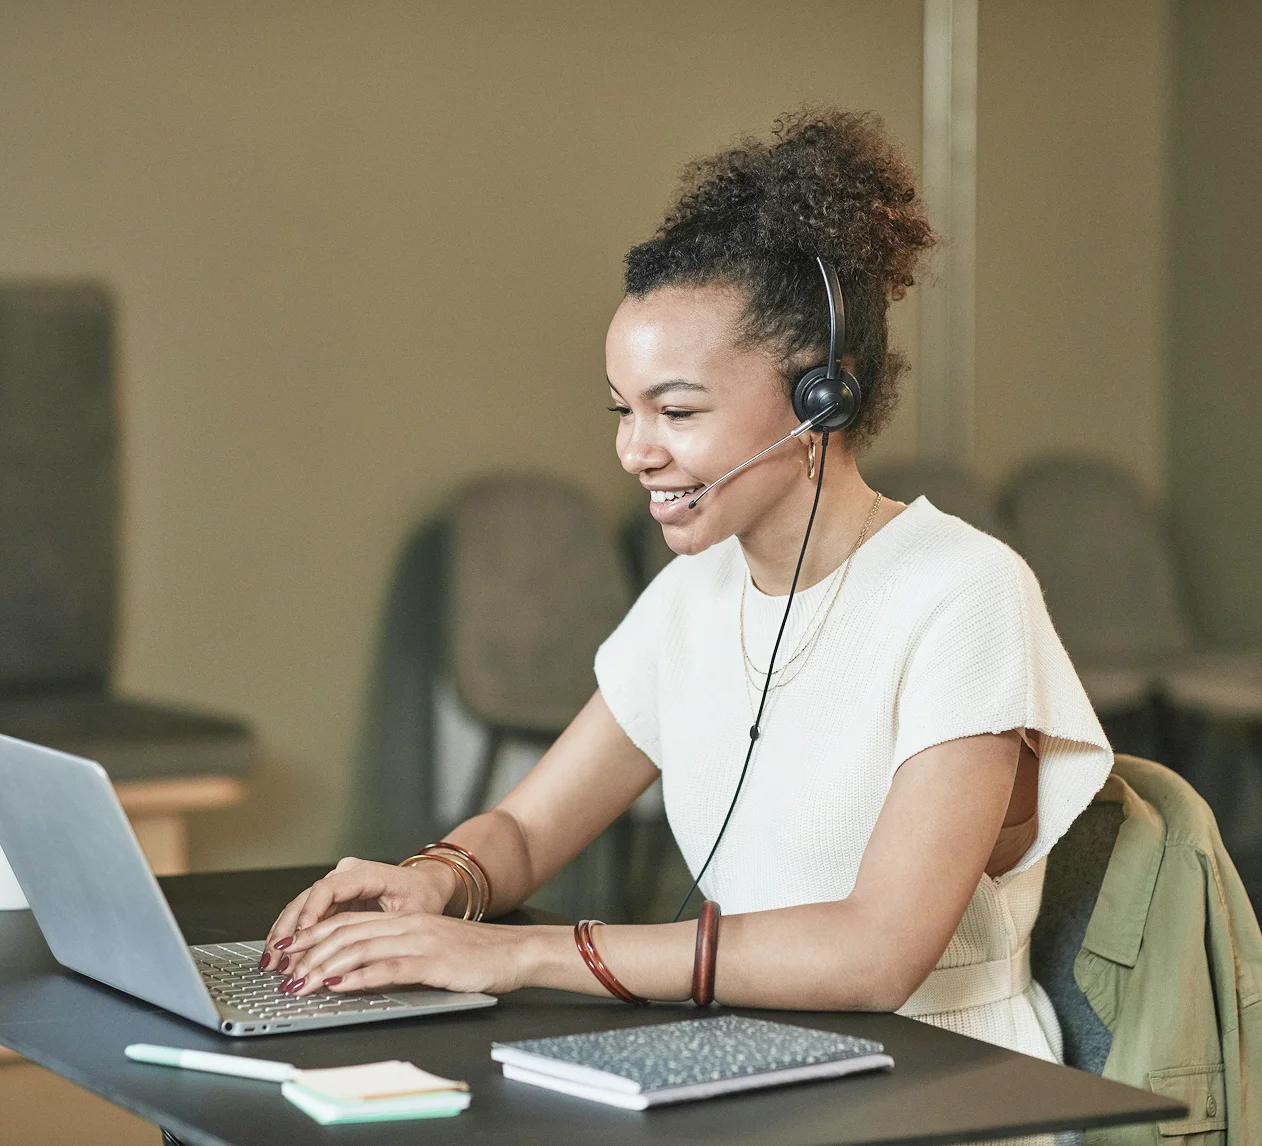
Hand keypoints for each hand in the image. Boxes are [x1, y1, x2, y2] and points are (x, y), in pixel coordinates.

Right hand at [259, 857, 456, 970]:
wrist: (428, 885)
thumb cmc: (424, 896)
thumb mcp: (413, 915)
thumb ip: (386, 932)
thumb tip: (361, 961)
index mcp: (365, 873)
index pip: (327, 889)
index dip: (309, 914)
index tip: (299, 939)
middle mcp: (346, 874)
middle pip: (307, 899)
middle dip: (289, 931)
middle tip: (276, 961)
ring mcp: (337, 884)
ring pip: (301, 908)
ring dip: (285, 936)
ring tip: (271, 963)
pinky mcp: (334, 898)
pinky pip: (307, 915)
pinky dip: (293, 935)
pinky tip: (280, 955)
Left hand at [276, 911, 532, 996]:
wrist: (516, 951)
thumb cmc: (477, 955)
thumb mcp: (431, 947)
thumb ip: (398, 953)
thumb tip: (358, 970)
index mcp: (405, 920)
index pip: (349, 922)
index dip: (314, 934)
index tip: (288, 950)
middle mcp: (408, 926)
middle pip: (347, 933)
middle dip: (310, 952)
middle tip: (285, 972)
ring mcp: (420, 942)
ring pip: (361, 949)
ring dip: (326, 967)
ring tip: (302, 983)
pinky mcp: (433, 962)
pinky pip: (390, 967)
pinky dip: (361, 977)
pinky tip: (341, 986)